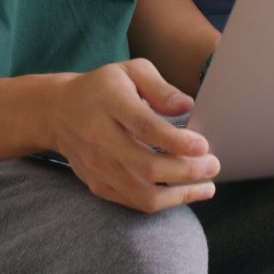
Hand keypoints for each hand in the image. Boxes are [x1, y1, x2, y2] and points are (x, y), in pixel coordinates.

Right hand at [46, 59, 218, 212]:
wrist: (59, 111)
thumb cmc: (104, 86)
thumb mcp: (132, 71)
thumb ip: (160, 87)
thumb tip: (188, 104)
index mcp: (110, 102)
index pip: (145, 126)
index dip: (176, 140)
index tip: (203, 145)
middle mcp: (100, 136)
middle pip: (146, 165)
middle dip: (186, 171)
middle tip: (213, 165)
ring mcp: (97, 165)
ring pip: (141, 192)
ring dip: (179, 195)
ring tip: (206, 186)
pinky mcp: (97, 184)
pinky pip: (132, 201)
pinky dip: (162, 202)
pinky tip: (183, 193)